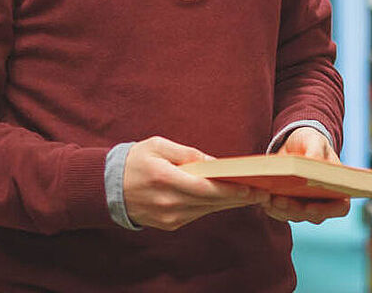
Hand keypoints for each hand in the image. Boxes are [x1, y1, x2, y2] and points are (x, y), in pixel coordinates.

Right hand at [123, 136, 269, 230]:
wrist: (108, 186)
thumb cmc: (136, 160)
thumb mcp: (158, 146)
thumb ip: (187, 153)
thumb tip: (214, 163)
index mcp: (165, 180)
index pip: (206, 189)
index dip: (231, 191)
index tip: (252, 188)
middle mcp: (168, 203)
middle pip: (211, 203)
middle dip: (238, 198)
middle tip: (262, 192)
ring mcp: (168, 217)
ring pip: (206, 210)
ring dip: (228, 203)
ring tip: (250, 194)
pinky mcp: (169, 225)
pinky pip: (197, 214)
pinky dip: (211, 206)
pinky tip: (225, 199)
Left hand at [262, 127, 350, 224]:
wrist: (294, 144)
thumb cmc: (310, 142)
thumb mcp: (314, 141)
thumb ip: (316, 151)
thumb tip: (313, 162)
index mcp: (339, 188)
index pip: (340, 207)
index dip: (327, 210)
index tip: (310, 206)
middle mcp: (324, 202)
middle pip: (313, 215)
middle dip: (295, 210)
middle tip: (279, 200)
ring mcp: (305, 206)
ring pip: (294, 216)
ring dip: (280, 210)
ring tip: (267, 198)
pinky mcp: (288, 205)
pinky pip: (280, 212)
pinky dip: (270, 207)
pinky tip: (262, 198)